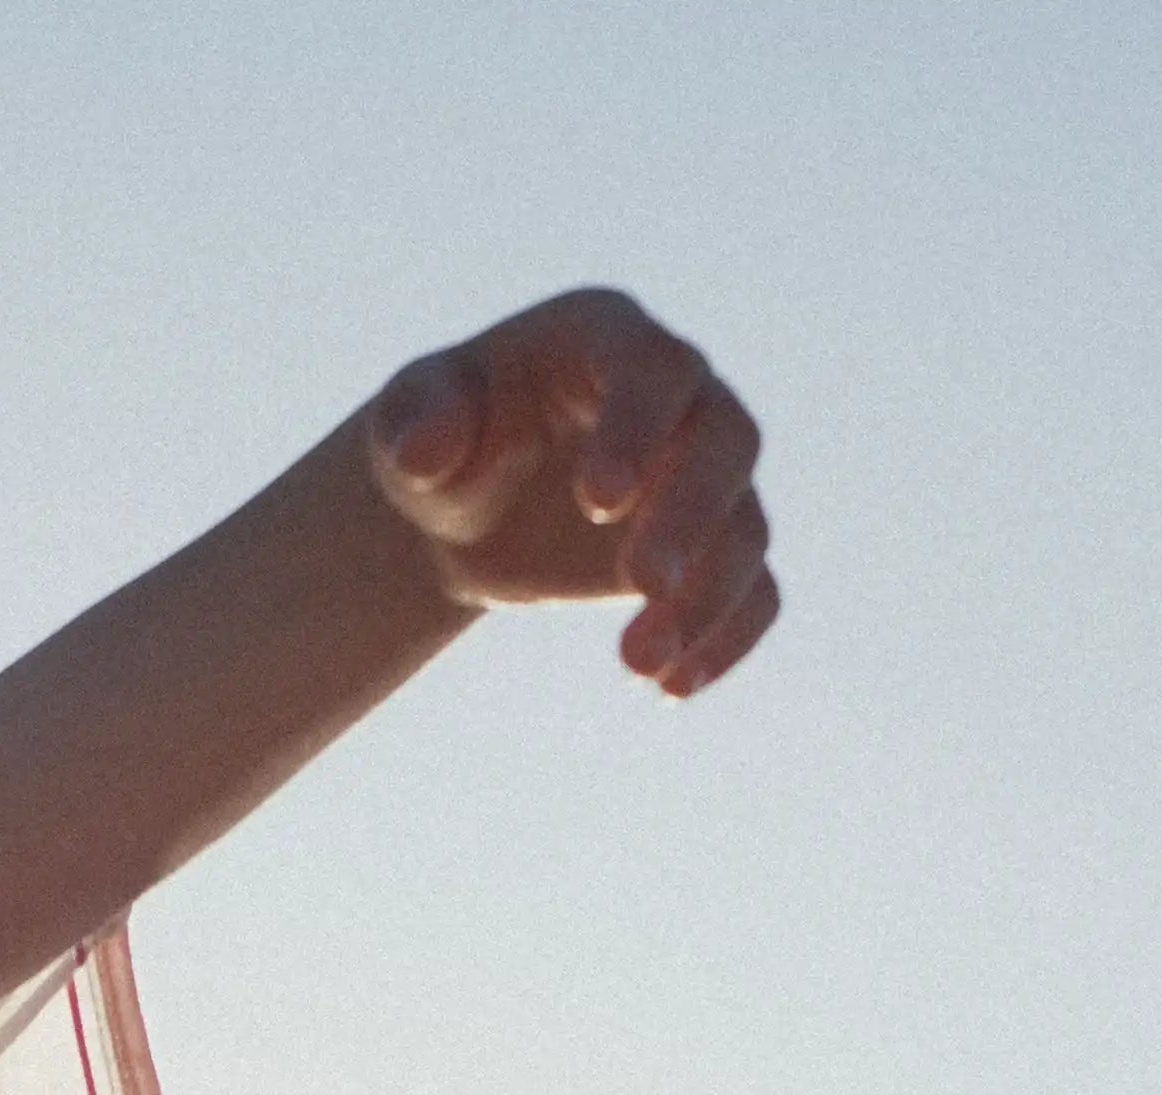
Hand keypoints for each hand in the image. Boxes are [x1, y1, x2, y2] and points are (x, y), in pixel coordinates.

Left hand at [366, 290, 776, 698]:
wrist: (467, 509)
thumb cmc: (442, 443)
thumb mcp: (408, 424)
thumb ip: (414, 426)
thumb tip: (422, 453)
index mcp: (609, 340)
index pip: (654, 370)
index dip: (638, 430)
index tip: (599, 505)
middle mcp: (679, 398)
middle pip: (725, 442)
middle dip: (691, 516)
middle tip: (642, 586)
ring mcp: (702, 475)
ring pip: (744, 526)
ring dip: (705, 599)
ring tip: (636, 664)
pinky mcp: (709, 549)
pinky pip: (753, 592)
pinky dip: (725, 640)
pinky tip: (671, 688)